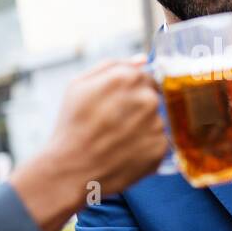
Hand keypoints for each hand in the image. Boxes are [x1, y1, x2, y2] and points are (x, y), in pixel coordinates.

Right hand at [12, 60, 166, 230]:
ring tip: (119, 141)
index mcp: (128, 77)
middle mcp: (147, 98)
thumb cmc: (72, 127)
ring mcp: (156, 124)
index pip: (145, 77)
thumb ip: (112, 65)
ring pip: (157, 120)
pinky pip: (159, 142)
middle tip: (116, 125)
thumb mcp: (78, 85)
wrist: (71, 170)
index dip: (131, 92)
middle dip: (138, 109)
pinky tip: (126, 152)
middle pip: (153, 97)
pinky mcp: (160, 149)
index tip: (119, 106)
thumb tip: (142, 59)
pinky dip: (146, 147)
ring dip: (143, 128)